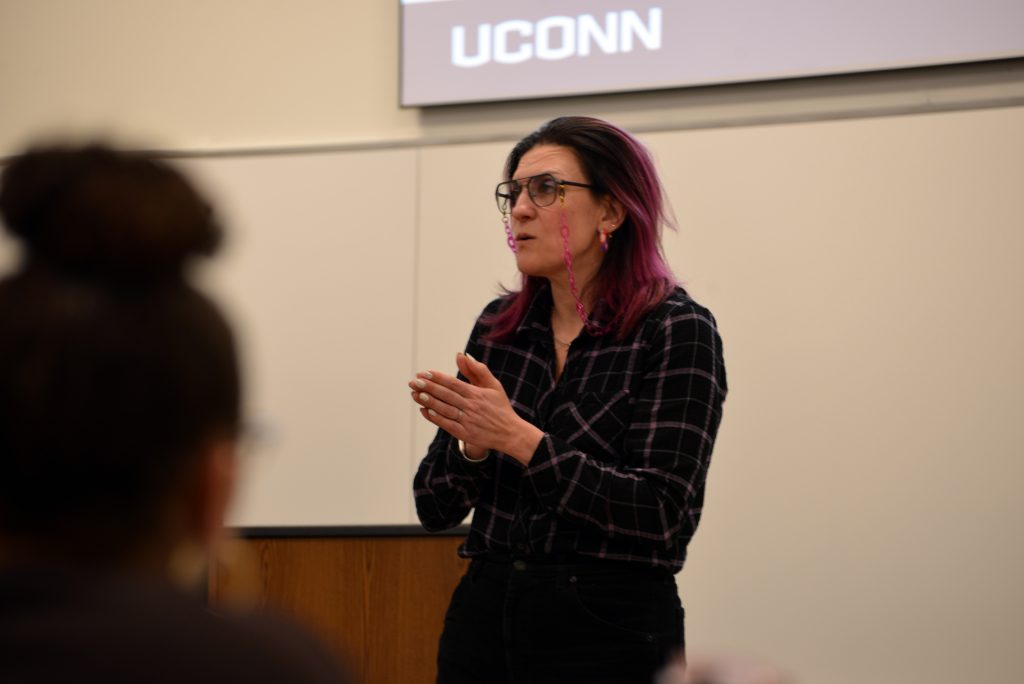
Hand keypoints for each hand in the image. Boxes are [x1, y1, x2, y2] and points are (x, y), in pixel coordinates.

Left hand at [409, 352, 542, 464]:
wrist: (510, 433)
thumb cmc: (500, 407)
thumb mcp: (494, 385)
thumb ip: (477, 370)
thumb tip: (461, 355)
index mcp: (477, 394)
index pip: (453, 383)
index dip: (437, 378)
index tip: (424, 373)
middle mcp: (471, 407)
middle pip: (446, 395)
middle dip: (428, 387)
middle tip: (413, 381)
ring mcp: (467, 421)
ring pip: (444, 409)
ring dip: (428, 401)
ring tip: (415, 394)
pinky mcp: (465, 433)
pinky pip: (446, 424)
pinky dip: (434, 417)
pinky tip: (424, 410)